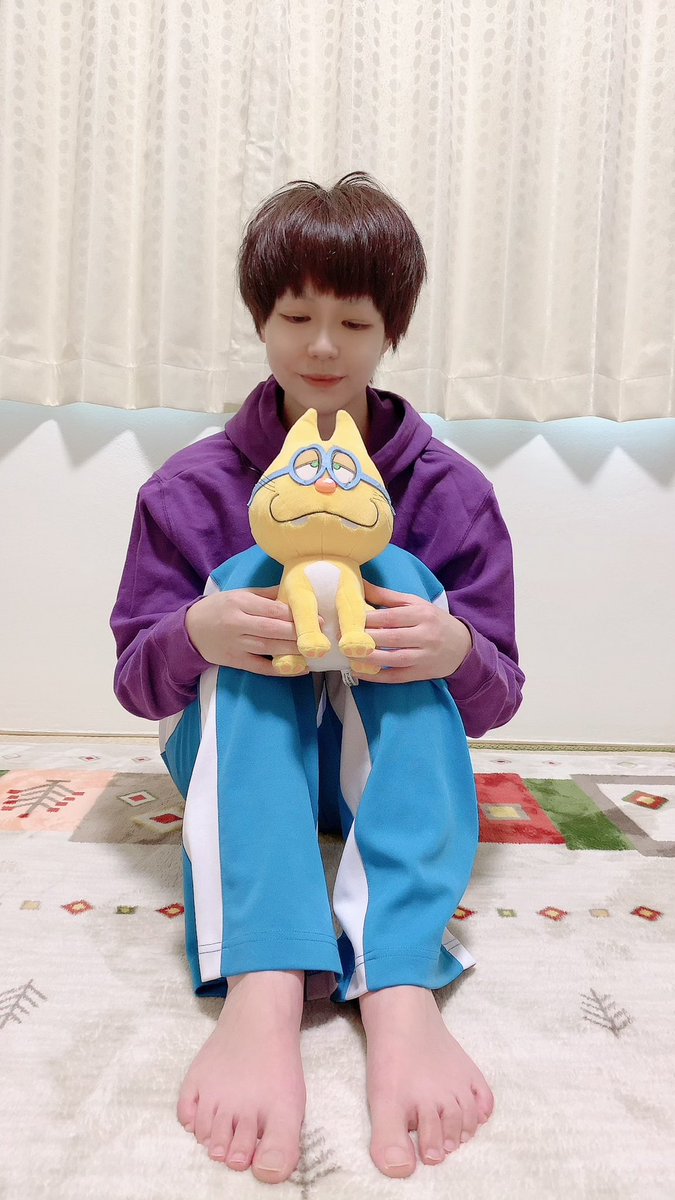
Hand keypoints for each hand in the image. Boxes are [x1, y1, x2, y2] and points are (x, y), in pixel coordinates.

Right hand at [185, 587, 321, 675]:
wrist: (190, 630)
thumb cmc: (219, 608)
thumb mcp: (239, 594)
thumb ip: (266, 595)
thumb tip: (294, 592)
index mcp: (240, 602)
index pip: (273, 609)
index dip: (297, 615)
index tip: (319, 617)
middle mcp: (237, 623)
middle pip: (273, 629)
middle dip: (299, 633)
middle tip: (322, 636)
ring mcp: (235, 644)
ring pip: (269, 648)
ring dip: (294, 651)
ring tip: (314, 651)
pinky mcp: (234, 661)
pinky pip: (260, 667)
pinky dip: (280, 669)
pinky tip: (299, 669)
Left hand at [354, 582, 472, 683]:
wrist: (462, 646)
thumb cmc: (433, 621)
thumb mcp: (415, 604)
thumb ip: (387, 596)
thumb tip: (360, 584)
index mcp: (422, 614)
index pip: (392, 617)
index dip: (369, 619)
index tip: (350, 620)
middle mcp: (425, 635)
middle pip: (391, 637)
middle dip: (366, 638)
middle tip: (343, 638)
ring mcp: (424, 656)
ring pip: (393, 658)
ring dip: (369, 658)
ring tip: (348, 654)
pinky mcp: (421, 673)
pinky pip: (397, 676)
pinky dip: (377, 676)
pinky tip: (360, 672)